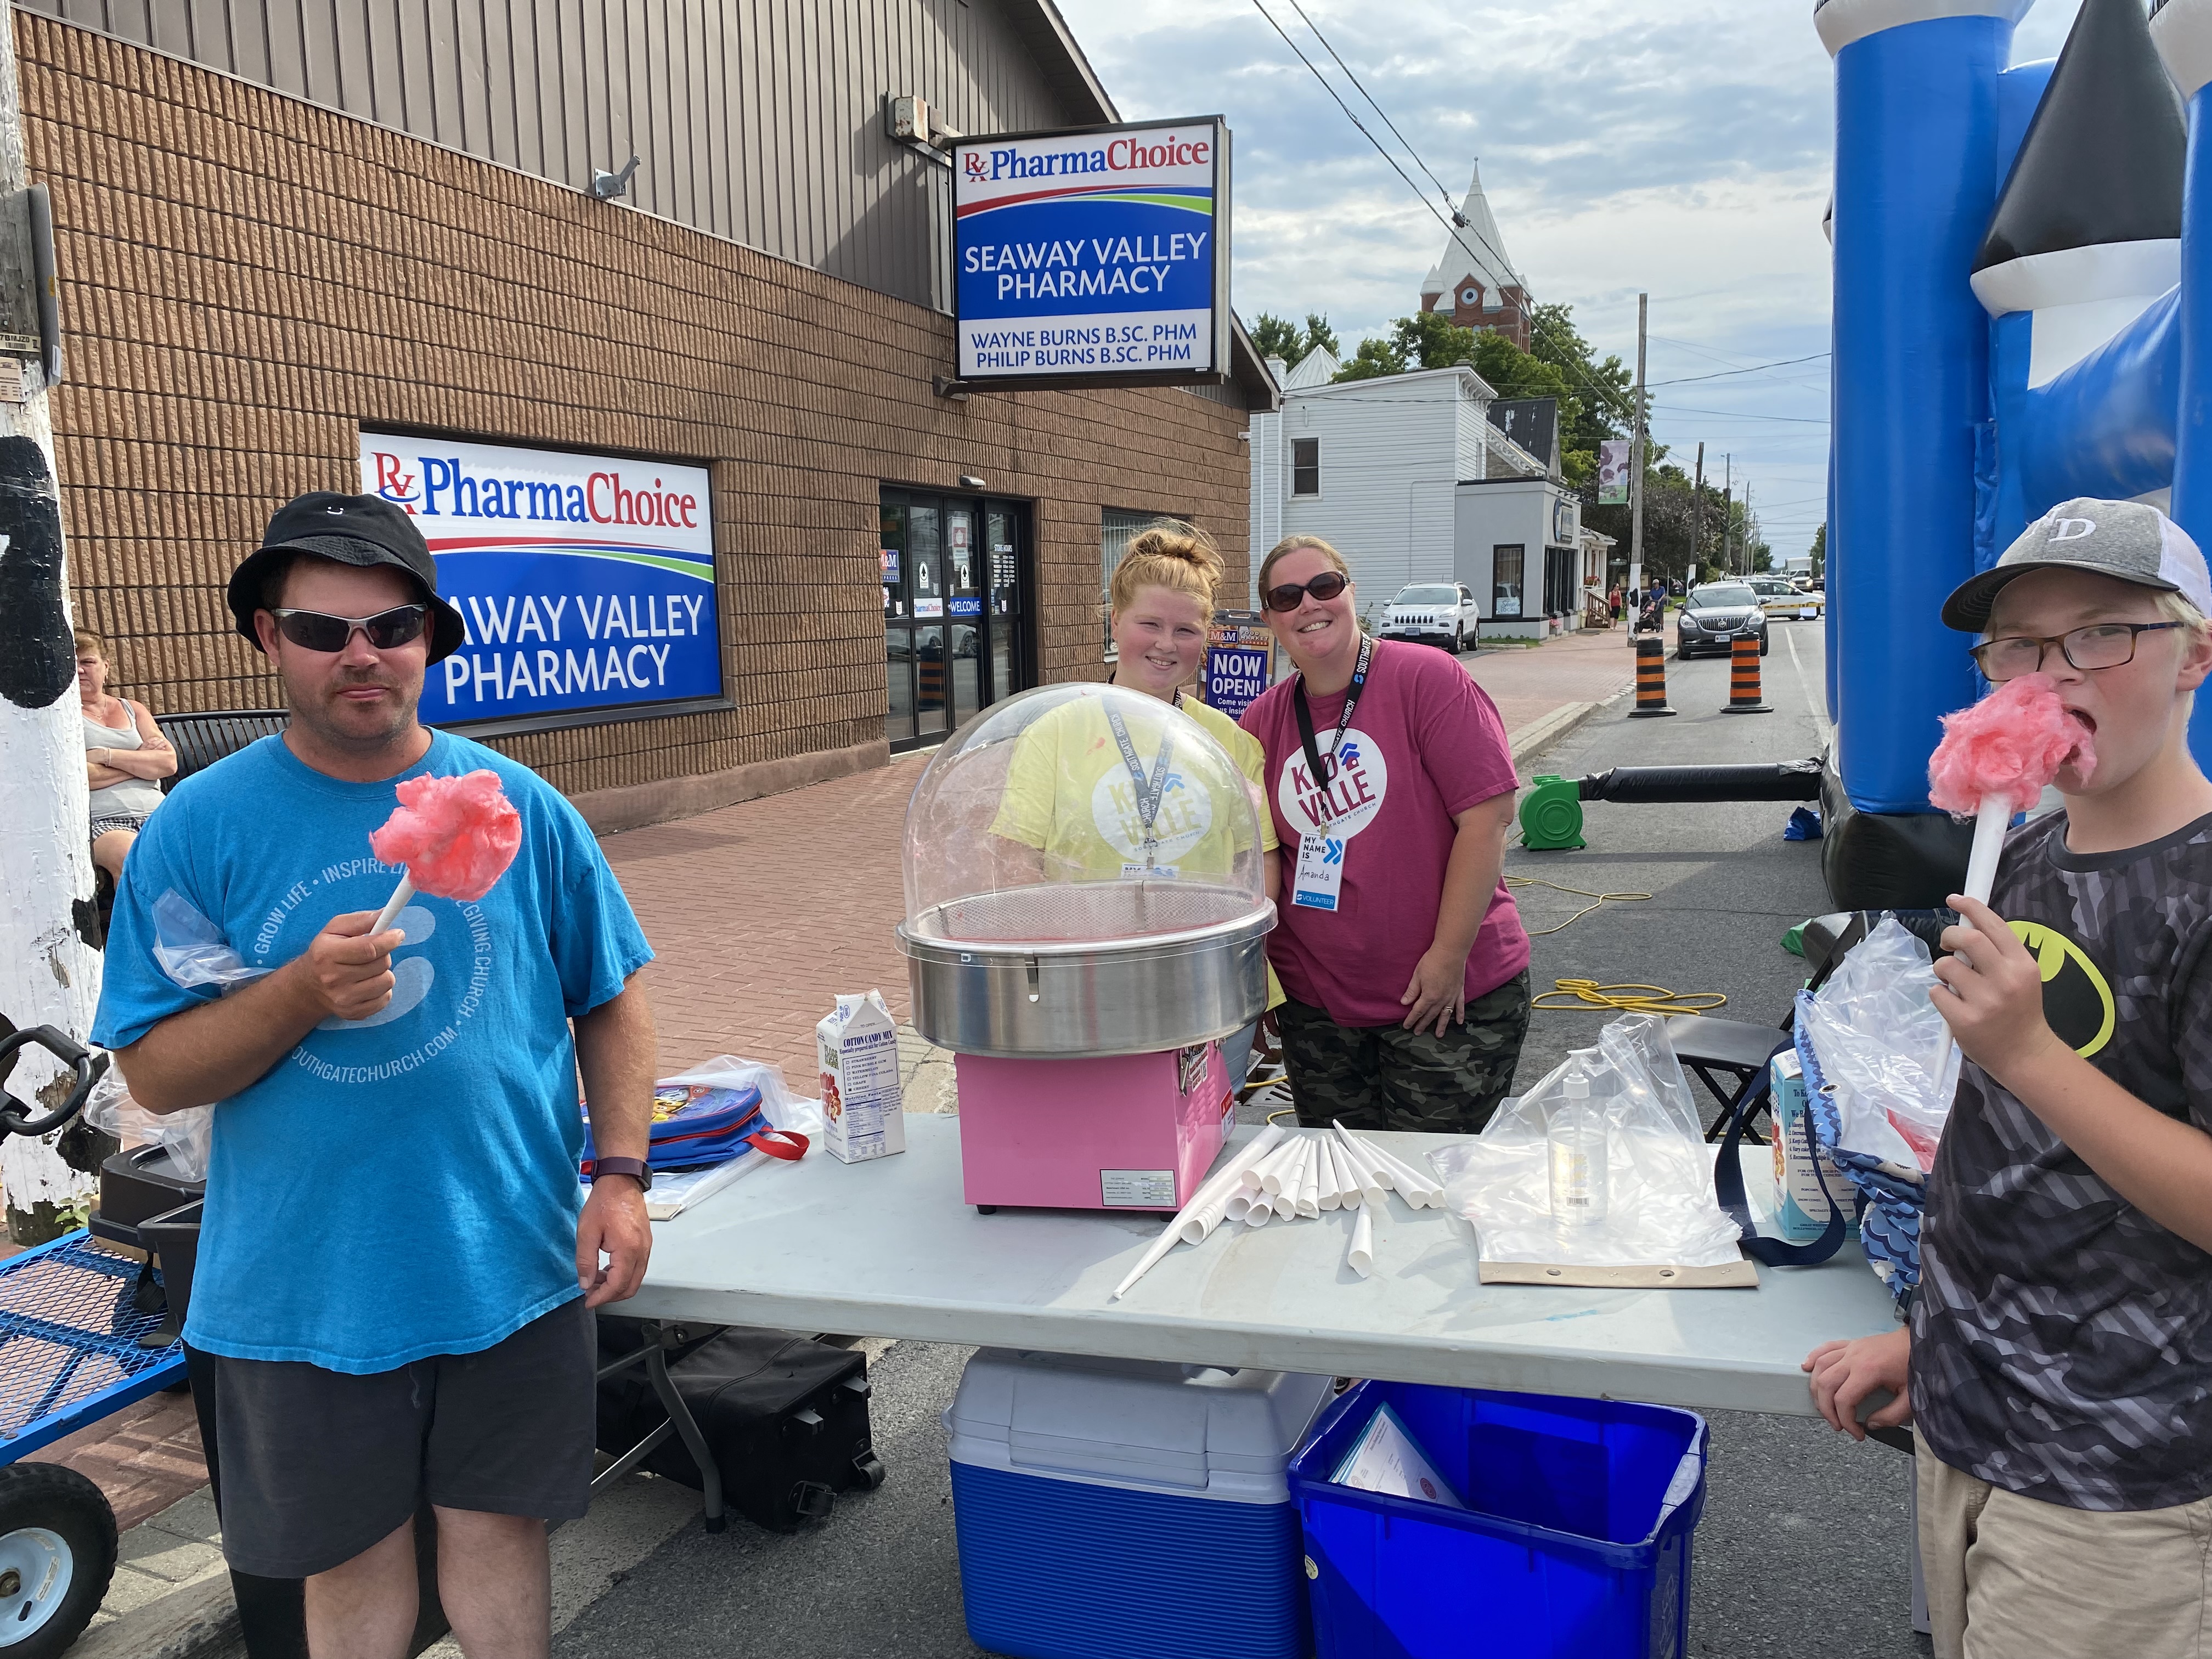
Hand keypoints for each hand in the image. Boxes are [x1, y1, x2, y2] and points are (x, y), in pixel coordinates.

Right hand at [291, 911, 402, 1021]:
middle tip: (372, 953)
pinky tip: (367, 983)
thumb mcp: (335, 929)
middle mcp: (333, 979)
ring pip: (387, 981)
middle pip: (381, 964)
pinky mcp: (354, 1013)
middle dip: (384, 954)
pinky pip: (386, 998)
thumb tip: (385, 914)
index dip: (389, 940)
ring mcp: (344, 999)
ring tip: (368, 969)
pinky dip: (382, 989)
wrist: (309, 986)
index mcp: (327, 954)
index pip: (369, 949)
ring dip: (383, 972)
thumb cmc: (326, 952)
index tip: (398, 934)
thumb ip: (361, 920)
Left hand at [577, 1176, 651, 1307]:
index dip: (602, 1297)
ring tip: (596, 1280)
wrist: (622, 1181)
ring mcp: (646, 1247)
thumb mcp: (587, 1232)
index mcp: (628, 1250)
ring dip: (616, 1285)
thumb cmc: (604, 1203)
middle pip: (630, 1287)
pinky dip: (623, 1275)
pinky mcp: (646, 1243)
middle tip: (591, 1293)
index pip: (618, 1285)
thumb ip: (586, 1261)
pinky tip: (607, 1269)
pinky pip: (637, 1268)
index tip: (587, 1301)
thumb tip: (585, 1284)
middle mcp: (642, 1252)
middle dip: (610, 1296)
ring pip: (635, 1279)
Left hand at [1399, 944, 1466, 1036]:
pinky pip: (1460, 1006)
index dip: (1412, 1019)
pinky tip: (1459, 1022)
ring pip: (1446, 1015)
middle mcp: (1441, 1000)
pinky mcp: (1459, 991)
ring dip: (1442, 1025)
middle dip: (1423, 1024)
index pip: (1418, 1011)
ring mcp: (1451, 996)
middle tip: (1418, 1032)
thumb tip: (1404, 1003)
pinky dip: (1459, 1015)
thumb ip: (1412, 991)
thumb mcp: (1417, 975)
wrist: (1450, 952)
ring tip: (1438, 1035)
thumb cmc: (1432, 962)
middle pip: (1430, 1015)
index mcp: (1429, 996)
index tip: (1406, 1026)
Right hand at [1802, 1328, 1912, 1440]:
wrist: (1921, 1342)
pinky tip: (1807, 1368)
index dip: (1846, 1421)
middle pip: (1825, 1383)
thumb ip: (1890, 1416)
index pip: (1843, 1399)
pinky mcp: (1851, 1344)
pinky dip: (1813, 1358)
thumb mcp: (1910, 1398)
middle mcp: (1854, 1357)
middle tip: (1837, 1424)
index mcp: (1868, 1371)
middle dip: (1825, 1408)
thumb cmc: (1916, 1367)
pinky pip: (1826, 1348)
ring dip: (1816, 1388)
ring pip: (1820, 1366)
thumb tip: (1870, 1425)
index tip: (1857, 1434)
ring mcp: (1851, 1348)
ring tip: (1823, 1405)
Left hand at [1932, 894, 2062, 1077]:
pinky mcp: (1964, 1020)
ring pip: (1945, 965)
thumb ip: (1999, 953)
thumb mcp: (2022, 976)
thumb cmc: (2019, 1010)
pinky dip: (1940, 994)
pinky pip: (1937, 992)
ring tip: (1955, 983)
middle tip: (1948, 944)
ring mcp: (1985, 1001)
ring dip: (1943, 969)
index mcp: (2023, 964)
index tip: (1954, 899)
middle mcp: (2006, 979)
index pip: (1994, 925)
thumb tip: (1967, 925)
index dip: (1971, 907)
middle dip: (1949, 935)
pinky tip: (1955, 1004)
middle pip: (1967, 939)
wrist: (2025, 1054)